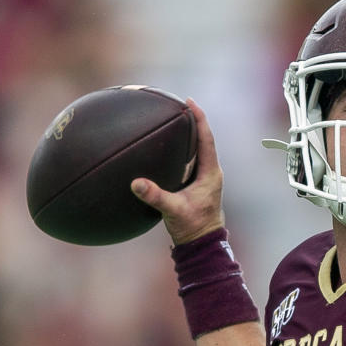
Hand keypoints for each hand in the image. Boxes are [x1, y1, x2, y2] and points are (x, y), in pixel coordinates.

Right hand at [131, 99, 224, 244]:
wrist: (202, 244)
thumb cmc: (193, 227)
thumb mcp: (173, 211)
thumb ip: (155, 196)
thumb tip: (136, 183)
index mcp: (210, 173)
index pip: (207, 139)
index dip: (200, 118)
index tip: (190, 102)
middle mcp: (210, 172)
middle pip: (203, 139)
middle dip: (192, 121)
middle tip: (178, 105)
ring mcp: (204, 178)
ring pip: (197, 150)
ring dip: (187, 135)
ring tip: (172, 120)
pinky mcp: (196, 185)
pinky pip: (190, 160)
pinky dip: (180, 150)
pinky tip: (166, 147)